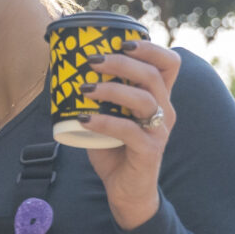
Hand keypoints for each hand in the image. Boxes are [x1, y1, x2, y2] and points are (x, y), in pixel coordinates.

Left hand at [81, 40, 179, 229]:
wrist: (126, 191)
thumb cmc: (114, 150)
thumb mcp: (107, 118)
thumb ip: (98, 97)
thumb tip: (65, 72)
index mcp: (159, 98)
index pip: (169, 63)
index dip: (150, 48)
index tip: (122, 42)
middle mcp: (164, 110)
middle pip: (152, 75)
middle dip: (120, 63)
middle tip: (91, 60)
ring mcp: (159, 130)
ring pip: (143, 99)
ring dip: (111, 90)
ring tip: (84, 89)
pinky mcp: (150, 150)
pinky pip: (129, 130)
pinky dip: (104, 122)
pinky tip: (84, 120)